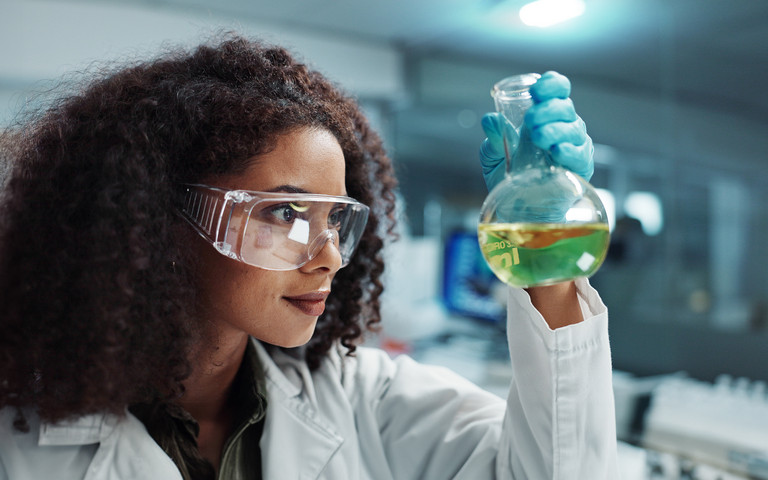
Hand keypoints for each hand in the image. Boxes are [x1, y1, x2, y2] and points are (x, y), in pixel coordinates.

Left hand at [479, 71, 593, 191]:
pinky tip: (556, 152)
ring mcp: (574, 146)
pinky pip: (580, 155)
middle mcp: (563, 126)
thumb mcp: (493, 156)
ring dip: (555, 129)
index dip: (551, 84)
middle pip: (565, 106)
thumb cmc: (509, 176)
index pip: (557, 89)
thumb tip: (490, 119)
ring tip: (538, 137)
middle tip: (530, 120)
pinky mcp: (580, 168)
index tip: (536, 90)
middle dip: (547, 109)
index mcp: (544, 115)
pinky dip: (569, 151)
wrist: (518, 208)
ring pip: (574, 129)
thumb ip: (493, 138)